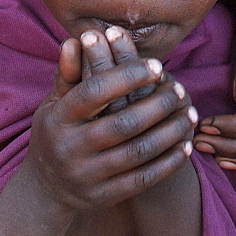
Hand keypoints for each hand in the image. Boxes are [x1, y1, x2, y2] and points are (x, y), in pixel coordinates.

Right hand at [24, 27, 196, 211]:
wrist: (45, 188)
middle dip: (157, 104)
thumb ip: (69, 73)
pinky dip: (167, 162)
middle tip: (180, 89)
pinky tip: (184, 146)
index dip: (127, 76)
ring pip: (138, 151)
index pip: (95, 92)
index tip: (157, 66)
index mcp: (59, 118)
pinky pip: (143, 179)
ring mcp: (87, 175)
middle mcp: (70, 148)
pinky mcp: (104, 196)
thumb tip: (76, 39)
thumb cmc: (56, 132)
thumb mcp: (55, 103)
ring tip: (190, 114)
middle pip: (123, 123)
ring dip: (170, 132)